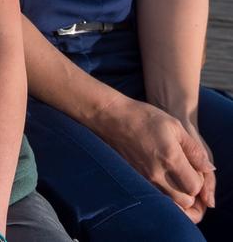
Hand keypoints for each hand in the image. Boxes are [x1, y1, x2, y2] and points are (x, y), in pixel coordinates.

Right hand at [93, 97, 214, 218]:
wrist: (112, 118)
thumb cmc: (144, 117)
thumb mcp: (174, 125)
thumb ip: (194, 149)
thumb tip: (207, 168)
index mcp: (170, 158)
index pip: (195, 186)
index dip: (198, 179)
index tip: (192, 166)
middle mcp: (157, 173)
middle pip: (185, 200)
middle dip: (189, 190)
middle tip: (185, 173)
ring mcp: (145, 179)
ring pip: (170, 203)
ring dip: (177, 194)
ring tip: (173, 176)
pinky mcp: (136, 180)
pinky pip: (156, 197)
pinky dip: (164, 194)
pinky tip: (161, 177)